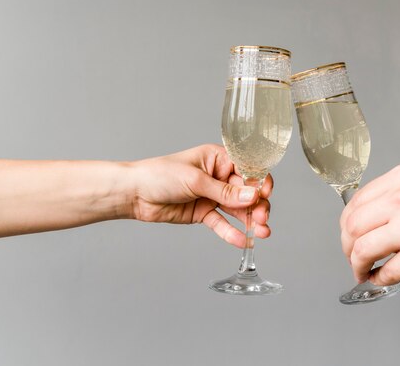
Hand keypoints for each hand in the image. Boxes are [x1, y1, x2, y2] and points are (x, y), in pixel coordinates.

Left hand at [129, 144, 272, 247]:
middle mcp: (218, 177)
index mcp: (218, 159)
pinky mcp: (203, 213)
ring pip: (238, 209)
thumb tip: (252, 196)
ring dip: (250, 221)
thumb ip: (225, 191)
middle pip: (246, 191)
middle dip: (257, 205)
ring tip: (262, 232)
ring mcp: (212, 196)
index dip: (259, 181)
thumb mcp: (196, 180)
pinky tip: (242, 241)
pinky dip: (231, 232)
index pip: (247, 169)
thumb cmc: (160, 175)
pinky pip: (222, 223)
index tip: (265, 194)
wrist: (134, 194)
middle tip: (262, 217)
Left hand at [340, 164, 399, 285]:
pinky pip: (385, 272)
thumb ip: (392, 194)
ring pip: (361, 250)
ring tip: (363, 269)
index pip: (357, 201)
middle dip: (346, 244)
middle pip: (353, 226)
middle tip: (352, 254)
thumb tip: (360, 217)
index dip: (347, 223)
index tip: (349, 233)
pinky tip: (381, 276)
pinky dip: (378, 277)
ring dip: (357, 264)